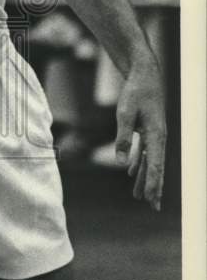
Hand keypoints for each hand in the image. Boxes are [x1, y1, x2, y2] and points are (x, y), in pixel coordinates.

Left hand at [115, 54, 166, 210]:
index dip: (153, 184)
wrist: (143, 73)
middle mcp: (159, 137)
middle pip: (156, 167)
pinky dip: (139, 162)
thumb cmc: (135, 91)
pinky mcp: (148, 128)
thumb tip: (122, 163)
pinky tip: (131, 171)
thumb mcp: (125, 114)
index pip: (155, 165)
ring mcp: (154, 133)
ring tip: (140, 195)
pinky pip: (145, 151)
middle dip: (153, 187)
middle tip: (153, 206)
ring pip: (150, 161)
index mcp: (156, 135)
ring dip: (144, 177)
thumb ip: (123, 138)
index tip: (152, 200)